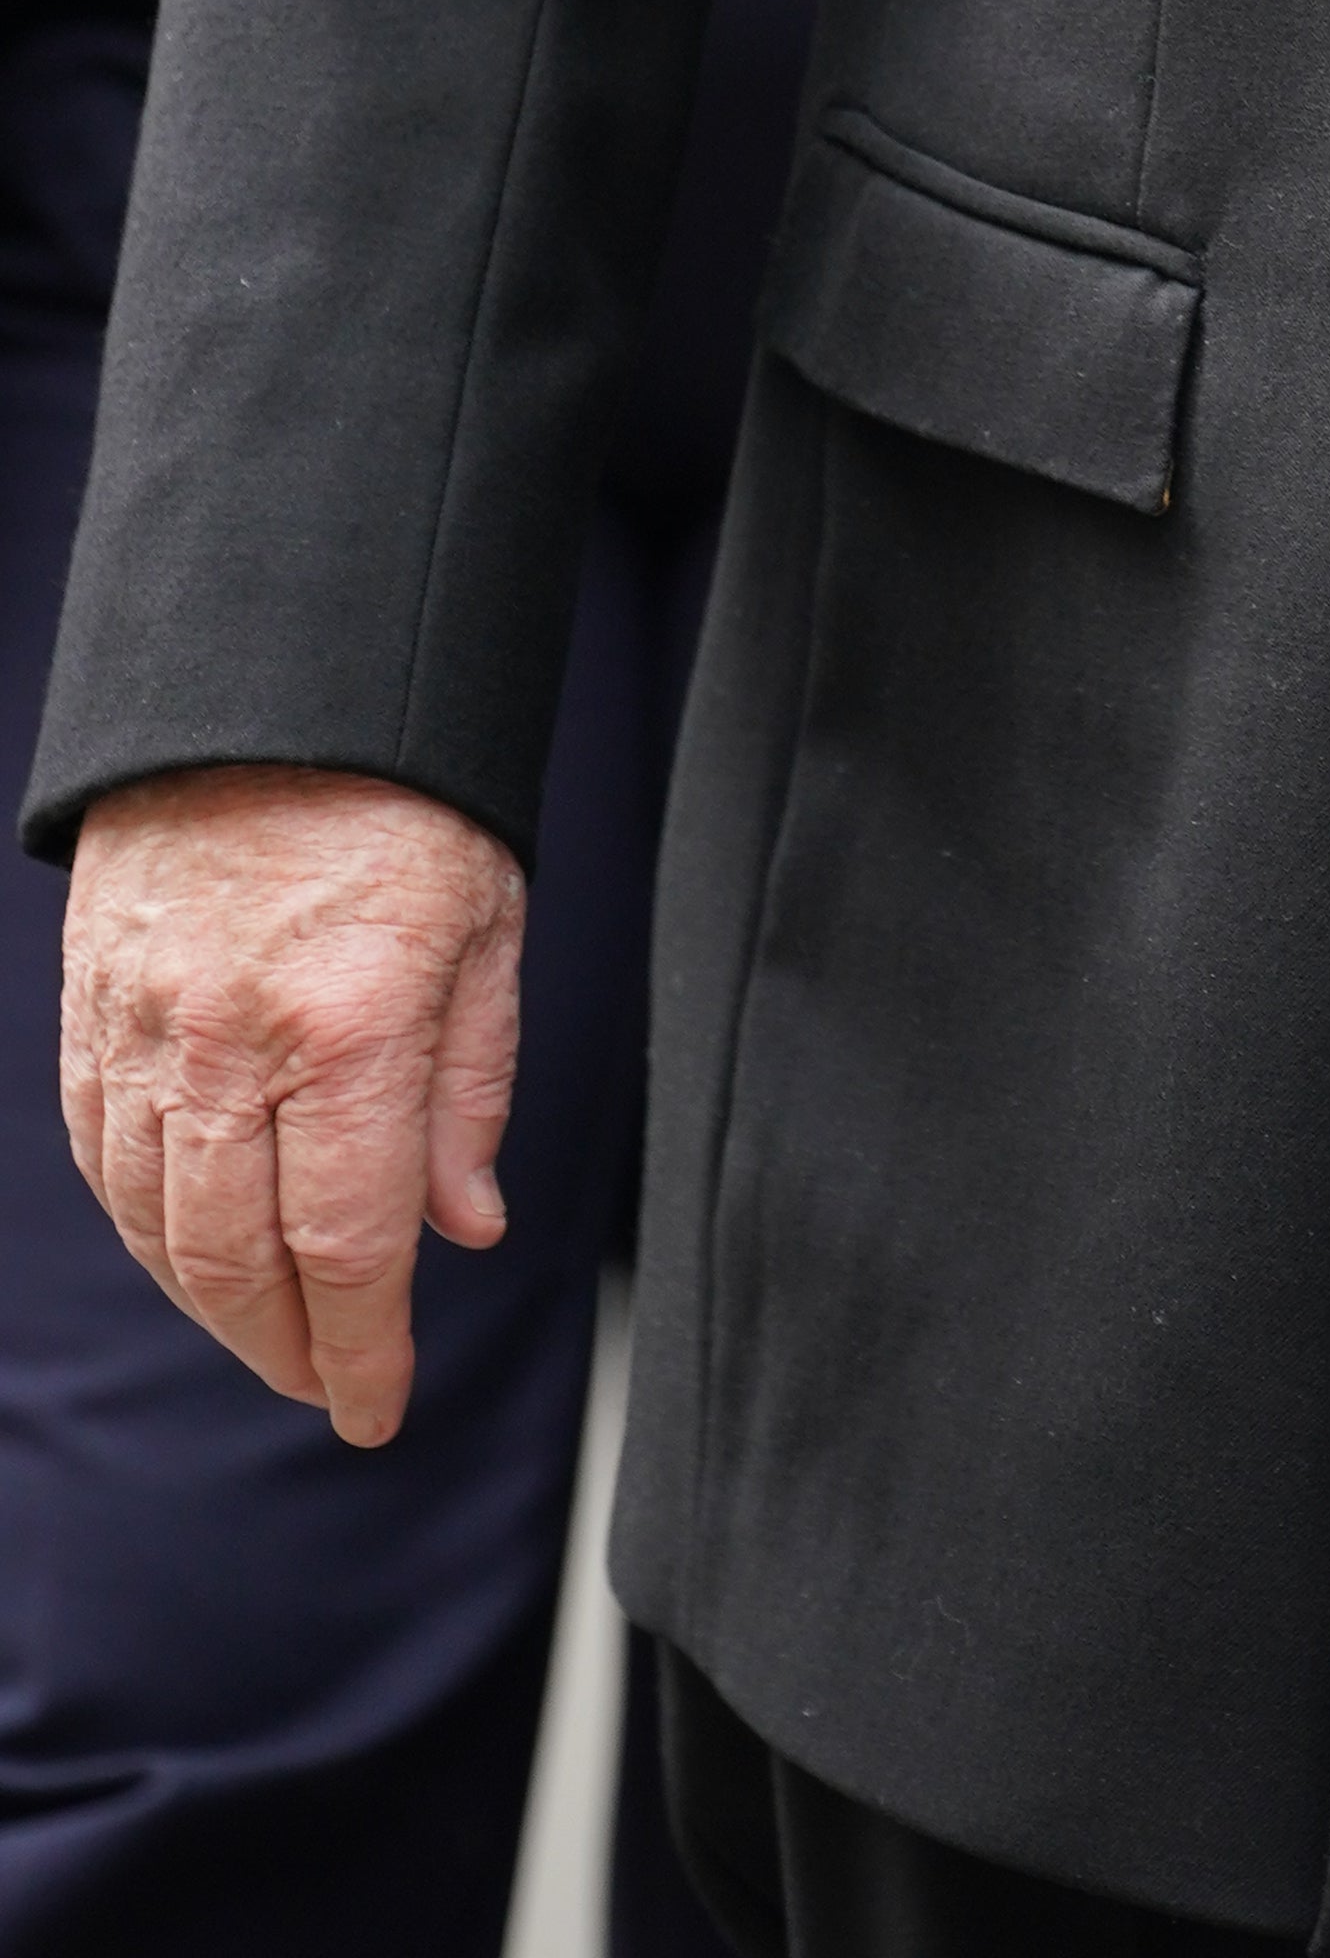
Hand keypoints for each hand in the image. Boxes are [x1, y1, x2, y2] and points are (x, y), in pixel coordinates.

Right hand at [58, 766, 525, 1447]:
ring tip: (270, 1334)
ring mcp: (145, 1023)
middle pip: (237, 1257)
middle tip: (330, 1386)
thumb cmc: (406, 795)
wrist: (278, 673)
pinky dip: (142, 1221)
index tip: (379, 1406)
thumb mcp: (488, 925)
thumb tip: (465, 1228)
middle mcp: (233, 1040)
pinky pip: (99, 1151)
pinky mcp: (91, 1002)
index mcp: (351, 1025)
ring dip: (209, 1300)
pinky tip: (185, 1246)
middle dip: (286, 1347)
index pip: (346, 1243)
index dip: (362, 1346)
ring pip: (155, 1220)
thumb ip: (472, 1086)